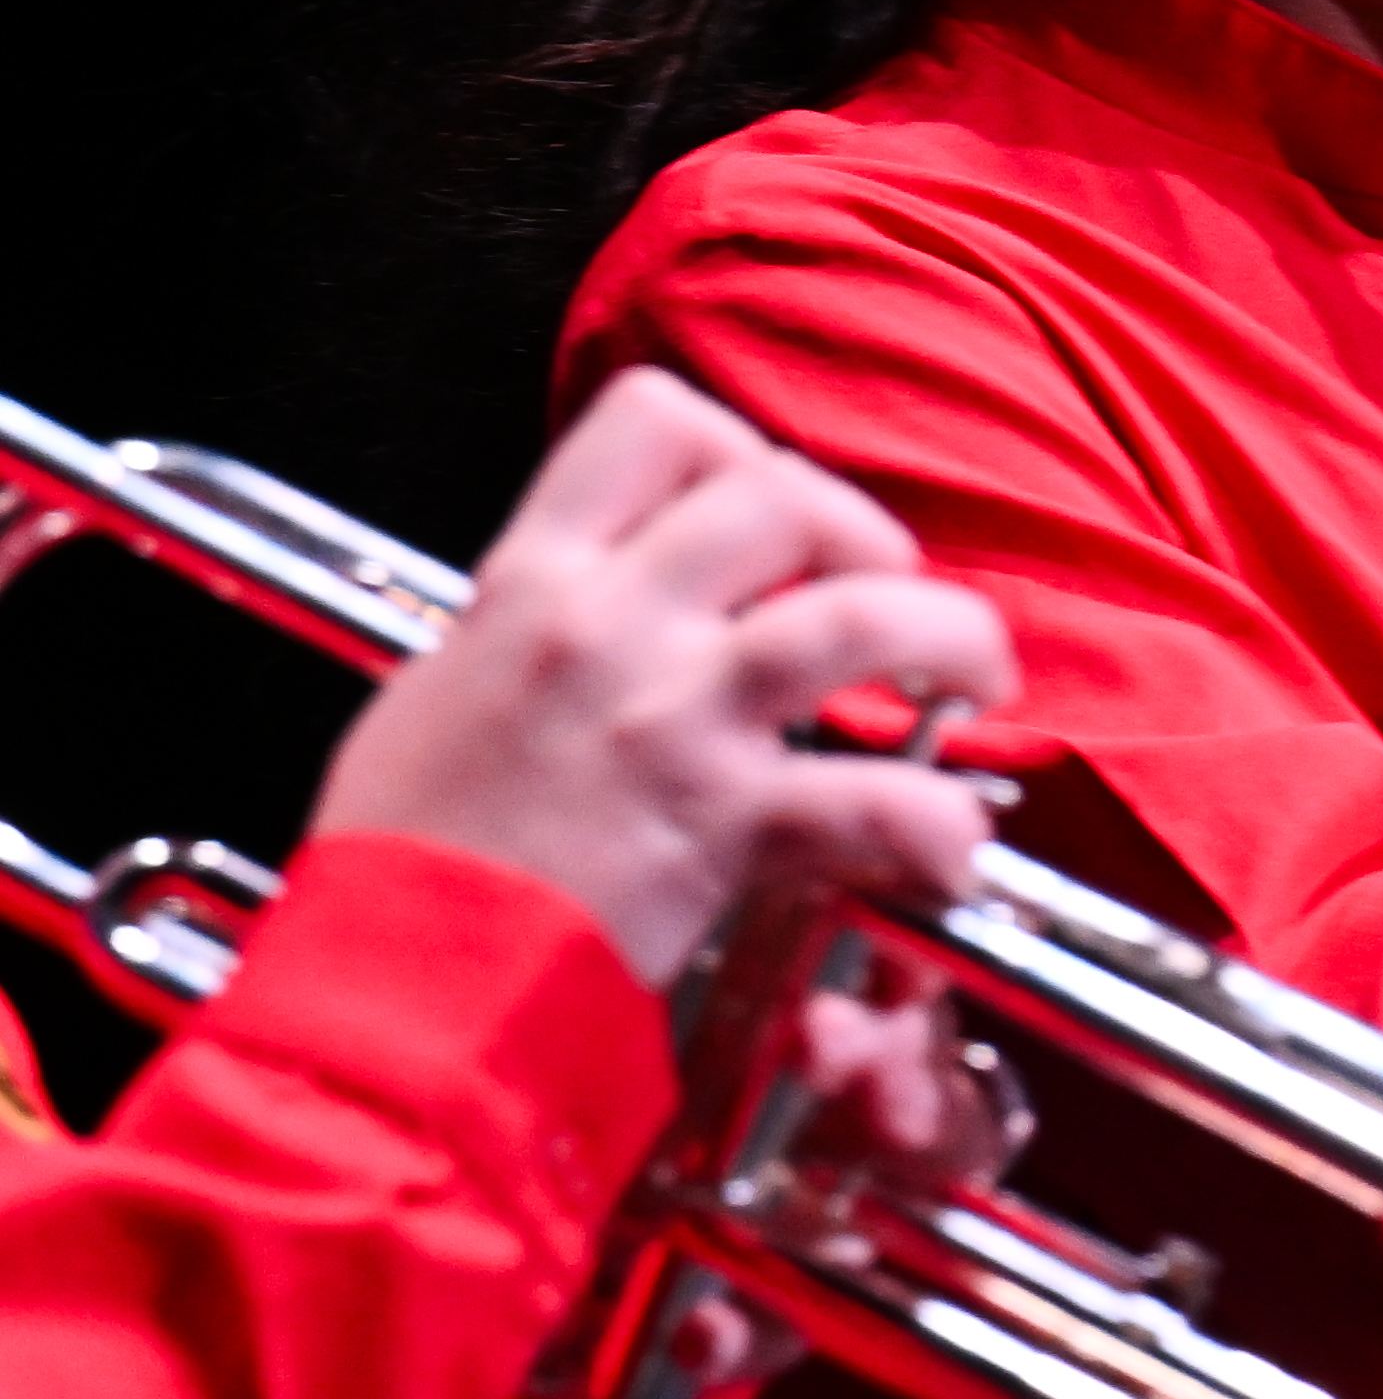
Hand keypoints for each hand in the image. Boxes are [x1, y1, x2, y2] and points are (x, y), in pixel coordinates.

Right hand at [309, 371, 1012, 988]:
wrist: (395, 976)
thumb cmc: (411, 850)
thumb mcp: (445, 684)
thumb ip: (542, 623)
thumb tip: (616, 597)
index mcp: (534, 581)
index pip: (657, 423)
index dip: (741, 451)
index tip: (772, 521)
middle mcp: (610, 627)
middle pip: (784, 495)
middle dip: (866, 535)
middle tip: (885, 596)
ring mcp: (675, 722)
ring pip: (862, 621)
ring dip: (952, 639)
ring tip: (972, 679)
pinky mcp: (727, 826)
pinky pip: (880, 801)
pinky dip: (941, 824)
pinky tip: (950, 844)